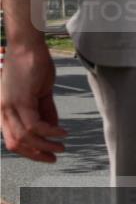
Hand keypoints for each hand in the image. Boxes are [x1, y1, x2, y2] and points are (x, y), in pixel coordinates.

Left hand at [1, 39, 66, 162]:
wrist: (28, 46)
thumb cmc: (33, 66)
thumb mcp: (40, 93)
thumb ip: (45, 111)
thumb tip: (52, 128)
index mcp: (5, 110)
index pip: (12, 140)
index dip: (29, 152)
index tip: (47, 156)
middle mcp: (3, 111)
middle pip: (15, 143)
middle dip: (36, 154)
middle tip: (54, 157)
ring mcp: (10, 106)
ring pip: (25, 137)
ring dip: (46, 145)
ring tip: (62, 146)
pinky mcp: (21, 100)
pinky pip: (36, 125)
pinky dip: (50, 132)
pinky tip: (62, 132)